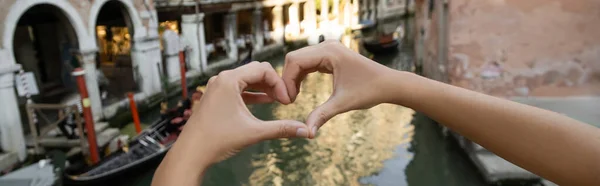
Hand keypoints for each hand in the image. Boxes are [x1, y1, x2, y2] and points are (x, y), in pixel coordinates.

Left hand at [183, 61, 309, 162]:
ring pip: (246, 80)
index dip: (280, 84)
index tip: (288, 102)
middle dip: (273, 84)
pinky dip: (252, 94)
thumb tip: (306, 131)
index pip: (263, 70)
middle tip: (285, 100)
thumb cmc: (216, 140)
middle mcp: (221, 79)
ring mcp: (216, 87)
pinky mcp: (215, 96)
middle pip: (255, 71)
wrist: (191, 154)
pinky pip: (238, 88)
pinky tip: (265, 102)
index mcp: (229, 80)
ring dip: (263, 88)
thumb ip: (281, 129)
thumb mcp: (253, 132)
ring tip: (278, 100)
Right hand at [282, 40, 393, 137]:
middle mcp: (327, 45)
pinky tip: (299, 91)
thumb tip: (307, 133)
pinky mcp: (329, 54)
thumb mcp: (343, 104)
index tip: (288, 102)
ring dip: (293, 78)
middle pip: (294, 58)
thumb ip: (322, 115)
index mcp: (329, 52)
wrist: (388, 84)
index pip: (294, 61)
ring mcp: (328, 48)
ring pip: (299, 60)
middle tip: (288, 102)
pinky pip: (307, 62)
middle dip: (287, 79)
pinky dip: (300, 76)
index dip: (286, 81)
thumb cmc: (369, 91)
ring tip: (293, 98)